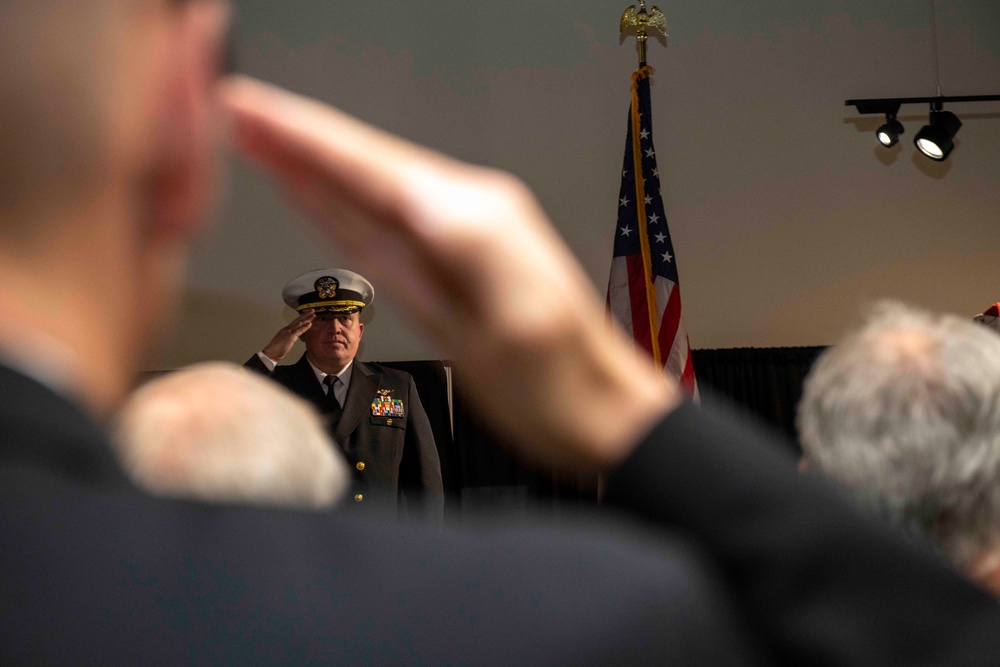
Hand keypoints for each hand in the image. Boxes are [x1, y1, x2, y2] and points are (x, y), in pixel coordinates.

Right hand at [220, 76, 680, 472]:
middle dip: (297, 133)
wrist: (600, 410)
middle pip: (364, 163)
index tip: (247, 108)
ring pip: (371, 184)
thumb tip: (404, 195)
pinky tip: (314, 185)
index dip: (303, 136)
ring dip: (313, 157)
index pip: (370, 166)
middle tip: (234, 108)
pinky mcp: (457, 256)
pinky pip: (388, 216)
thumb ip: (457, 251)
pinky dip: (345, 195)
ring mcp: (463, 232)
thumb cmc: (556, 386)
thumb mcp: (511, 324)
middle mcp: (469, 212)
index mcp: (475, 222)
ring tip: (256, 133)